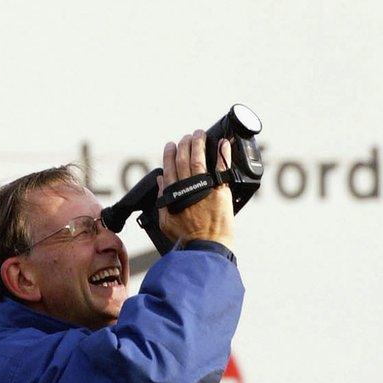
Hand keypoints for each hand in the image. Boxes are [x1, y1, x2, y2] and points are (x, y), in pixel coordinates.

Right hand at [157, 130, 234, 251]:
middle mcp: (187, 187)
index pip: (169, 167)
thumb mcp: (166, 220)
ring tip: (199, 134)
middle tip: (187, 136)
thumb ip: (162, 198)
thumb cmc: (186, 237)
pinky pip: (221, 168)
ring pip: (199, 159)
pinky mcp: (220, 190)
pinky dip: (222, 154)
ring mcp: (204, 187)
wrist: (206, 247)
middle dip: (184, 145)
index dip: (170, 154)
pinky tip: (222, 143)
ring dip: (198, 144)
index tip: (171, 145)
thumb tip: (160, 180)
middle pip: (184, 159)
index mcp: (173, 193)